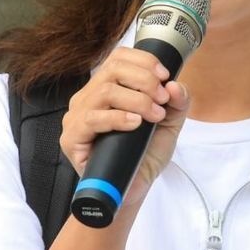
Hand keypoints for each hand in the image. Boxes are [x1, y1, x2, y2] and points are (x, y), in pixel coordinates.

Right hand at [59, 47, 190, 206]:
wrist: (131, 191)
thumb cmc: (143, 156)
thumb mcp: (168, 125)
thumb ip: (177, 104)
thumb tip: (176, 85)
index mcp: (105, 89)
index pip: (118, 58)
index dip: (143, 61)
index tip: (165, 76)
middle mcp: (88, 98)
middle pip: (112, 70)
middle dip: (145, 80)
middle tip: (163, 99)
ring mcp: (76, 117)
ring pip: (105, 92)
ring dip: (137, 100)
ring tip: (154, 116)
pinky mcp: (71, 138)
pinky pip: (92, 119)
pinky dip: (118, 118)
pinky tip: (135, 124)